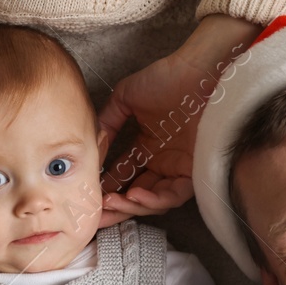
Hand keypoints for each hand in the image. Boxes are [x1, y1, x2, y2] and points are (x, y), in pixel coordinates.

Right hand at [98, 14, 260, 225]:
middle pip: (136, 194)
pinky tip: (136, 194)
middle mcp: (163, 162)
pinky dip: (155, 200)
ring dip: (131, 205)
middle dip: (115, 208)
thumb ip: (108, 119)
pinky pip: (174, 194)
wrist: (199, 70)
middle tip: (95, 214)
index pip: (123, 176)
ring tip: (113, 202)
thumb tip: (92, 145)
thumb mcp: (127, 96)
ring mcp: (179, 167)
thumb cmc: (167, 78)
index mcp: (147, 147)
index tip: (86, 195)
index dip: (105, 188)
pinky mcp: (195, 170)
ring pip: (154, 200)